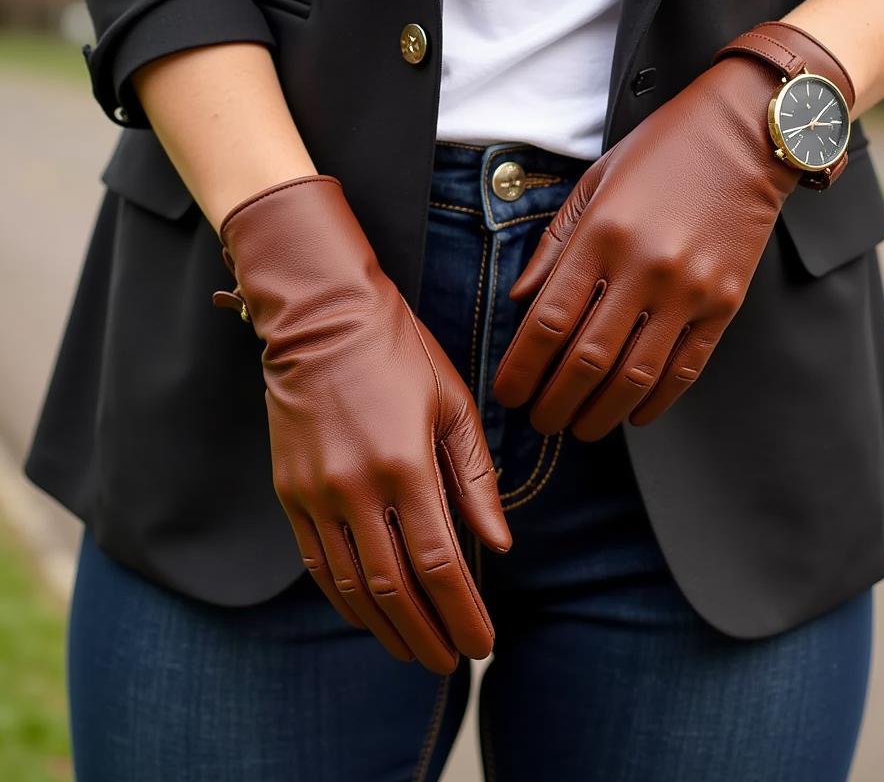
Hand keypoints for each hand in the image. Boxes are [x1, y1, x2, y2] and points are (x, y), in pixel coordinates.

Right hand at [213, 175, 510, 673]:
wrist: (320, 316)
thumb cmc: (398, 351)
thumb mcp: (453, 403)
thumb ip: (476, 477)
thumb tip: (499, 542)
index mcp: (407, 464)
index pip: (440, 565)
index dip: (464, 614)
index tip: (484, 643)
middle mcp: (356, 489)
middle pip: (395, 590)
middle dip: (428, 635)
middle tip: (453, 662)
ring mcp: (316, 494)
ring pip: (351, 587)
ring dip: (385, 629)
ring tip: (415, 651)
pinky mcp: (290, 492)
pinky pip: (317, 564)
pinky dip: (345, 599)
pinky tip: (367, 615)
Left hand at [492, 56, 800, 440]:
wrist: (746, 133)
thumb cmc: (662, 152)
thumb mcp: (594, 182)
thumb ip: (554, 244)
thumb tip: (522, 302)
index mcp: (602, 234)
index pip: (548, 322)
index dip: (522, 369)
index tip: (508, 393)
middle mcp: (644, 267)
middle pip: (586, 360)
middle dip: (554, 403)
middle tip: (538, 422)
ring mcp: (689, 290)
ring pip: (635, 377)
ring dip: (599, 414)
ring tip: (579, 428)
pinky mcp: (725, 304)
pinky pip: (685, 369)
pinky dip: (655, 402)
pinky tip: (632, 414)